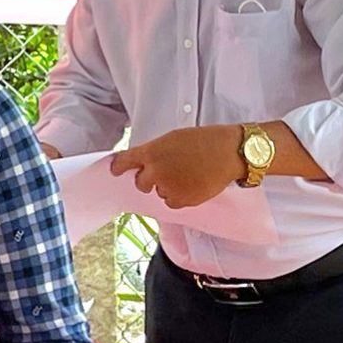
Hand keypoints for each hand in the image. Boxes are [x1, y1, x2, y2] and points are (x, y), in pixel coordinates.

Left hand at [110, 126, 243, 209]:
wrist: (227, 152)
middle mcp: (155, 171)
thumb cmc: (203, 141)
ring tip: (187, 175)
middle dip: (149, 179)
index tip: (115, 170)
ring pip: (159, 193)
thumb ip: (155, 152)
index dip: (119, 167)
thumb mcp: (173, 139)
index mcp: (151, 152)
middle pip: (140, 183)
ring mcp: (167, 187)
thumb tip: (147, 163)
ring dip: (167, 187)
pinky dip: (179, 197)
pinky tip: (192, 185)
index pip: (125, 161)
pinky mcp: (182, 200)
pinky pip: (172, 203)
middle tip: (165, 173)